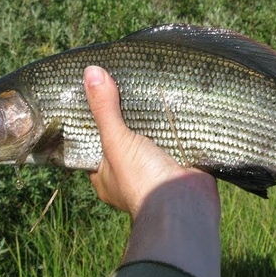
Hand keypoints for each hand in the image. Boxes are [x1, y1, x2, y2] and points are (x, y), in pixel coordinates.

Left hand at [83, 65, 222, 276]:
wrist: (185, 204)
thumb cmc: (141, 180)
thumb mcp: (116, 141)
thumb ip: (104, 110)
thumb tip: (90, 72)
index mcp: (106, 174)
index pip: (93, 143)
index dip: (95, 120)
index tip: (97, 91)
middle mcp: (129, 173)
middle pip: (124, 137)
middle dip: (128, 115)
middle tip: (126, 81)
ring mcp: (156, 168)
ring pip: (152, 138)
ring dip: (155, 119)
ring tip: (152, 84)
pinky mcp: (181, 162)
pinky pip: (177, 140)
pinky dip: (178, 125)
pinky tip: (179, 101)